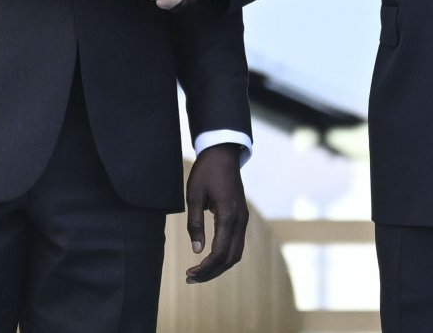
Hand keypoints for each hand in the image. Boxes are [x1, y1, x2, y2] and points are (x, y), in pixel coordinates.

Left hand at [183, 143, 247, 282]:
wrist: (223, 154)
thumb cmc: (206, 172)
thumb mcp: (194, 196)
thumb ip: (195, 224)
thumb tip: (197, 250)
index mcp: (228, 215)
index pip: (219, 252)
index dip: (205, 267)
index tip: (189, 273)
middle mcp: (240, 220)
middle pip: (230, 258)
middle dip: (211, 272)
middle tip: (191, 278)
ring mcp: (243, 219)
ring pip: (236, 253)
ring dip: (219, 267)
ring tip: (200, 273)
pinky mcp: (242, 217)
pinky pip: (237, 244)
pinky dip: (225, 256)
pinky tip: (211, 259)